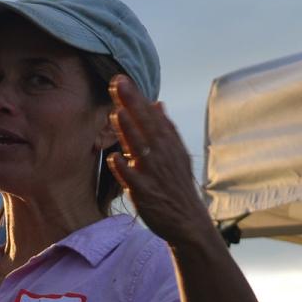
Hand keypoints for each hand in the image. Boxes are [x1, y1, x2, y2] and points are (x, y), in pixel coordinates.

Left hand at [107, 75, 213, 246]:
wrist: (188, 222)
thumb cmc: (176, 185)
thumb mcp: (176, 154)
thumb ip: (164, 129)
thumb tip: (157, 104)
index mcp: (169, 145)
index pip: (152, 116)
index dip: (137, 98)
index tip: (122, 79)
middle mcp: (163, 156)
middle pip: (147, 126)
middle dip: (132, 104)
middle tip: (118, 83)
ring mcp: (154, 174)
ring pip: (141, 149)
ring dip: (130, 131)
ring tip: (117, 112)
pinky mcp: (146, 194)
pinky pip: (134, 180)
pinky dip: (125, 169)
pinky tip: (114, 158)